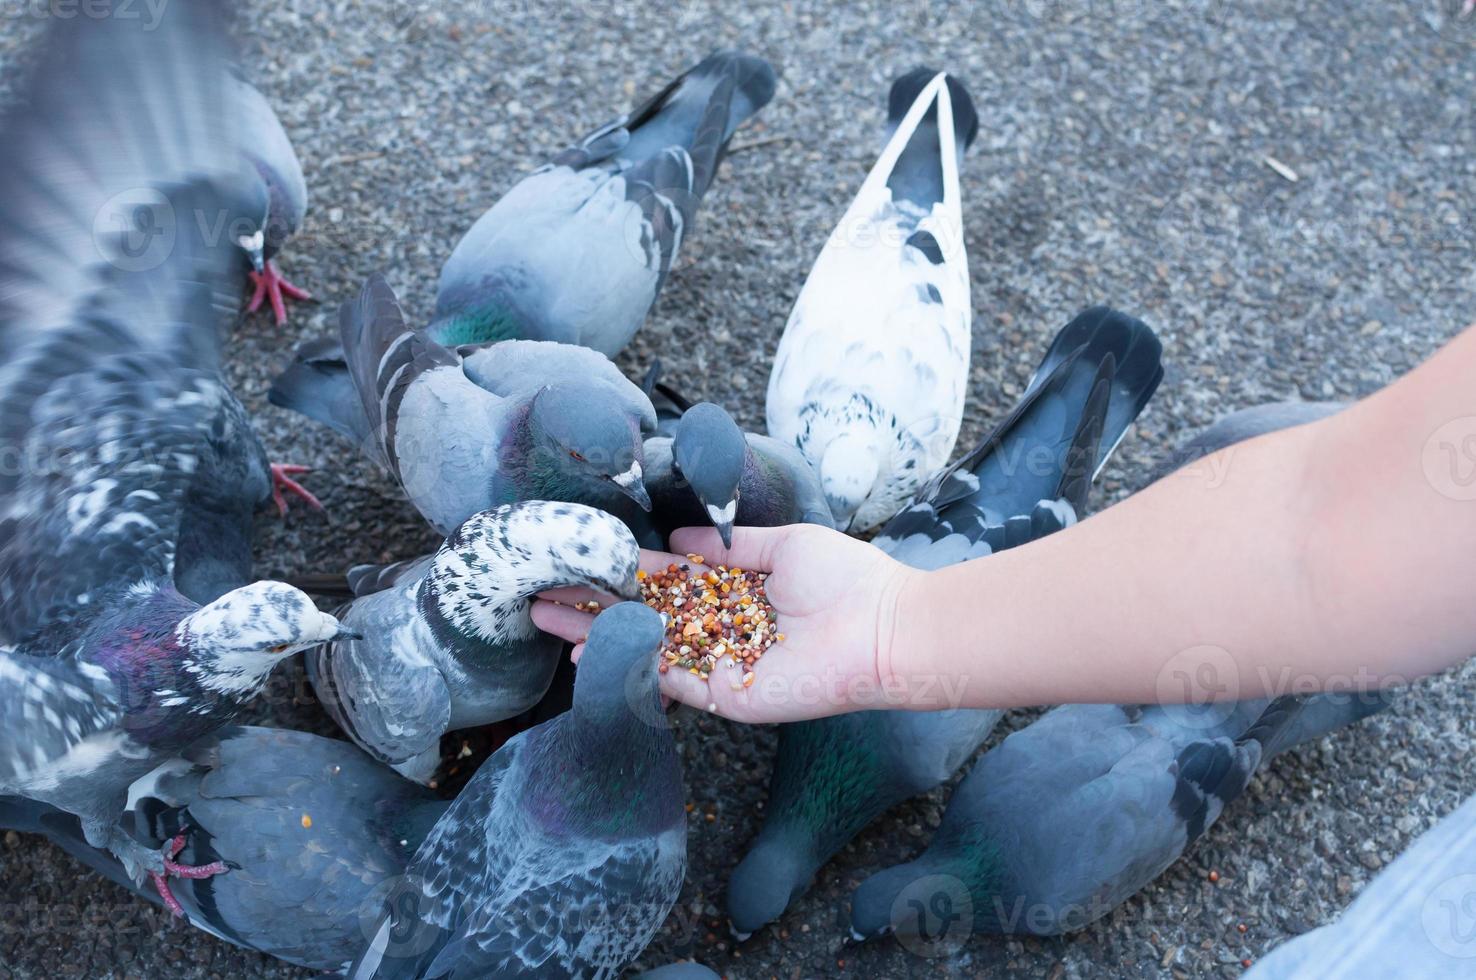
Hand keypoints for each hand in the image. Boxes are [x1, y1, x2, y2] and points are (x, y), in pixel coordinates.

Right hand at [531, 524, 923, 722]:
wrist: (884, 629)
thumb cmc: (847, 581)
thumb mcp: (784, 545)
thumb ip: (729, 547)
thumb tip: (676, 541)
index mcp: (732, 594)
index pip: (664, 584)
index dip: (620, 574)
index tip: (578, 562)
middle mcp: (719, 630)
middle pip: (642, 619)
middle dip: (591, 608)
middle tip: (539, 597)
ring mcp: (718, 664)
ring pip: (644, 649)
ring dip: (594, 637)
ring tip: (545, 622)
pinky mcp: (725, 694)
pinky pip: (668, 679)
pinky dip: (629, 663)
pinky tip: (588, 648)